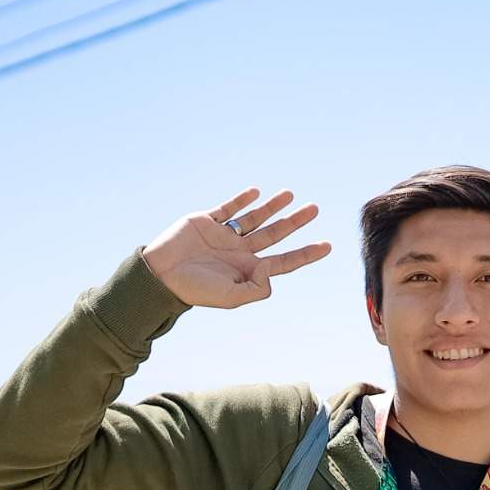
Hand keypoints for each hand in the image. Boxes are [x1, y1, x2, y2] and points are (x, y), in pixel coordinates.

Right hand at [144, 188, 334, 308]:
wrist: (161, 276)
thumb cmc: (195, 290)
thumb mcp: (231, 297)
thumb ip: (256, 287)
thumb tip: (271, 267)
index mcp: (248, 270)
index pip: (284, 261)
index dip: (306, 254)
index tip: (327, 246)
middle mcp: (240, 251)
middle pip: (275, 234)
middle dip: (295, 222)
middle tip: (315, 209)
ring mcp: (224, 235)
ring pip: (255, 217)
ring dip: (273, 206)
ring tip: (291, 194)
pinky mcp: (207, 221)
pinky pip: (229, 208)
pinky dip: (242, 199)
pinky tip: (257, 192)